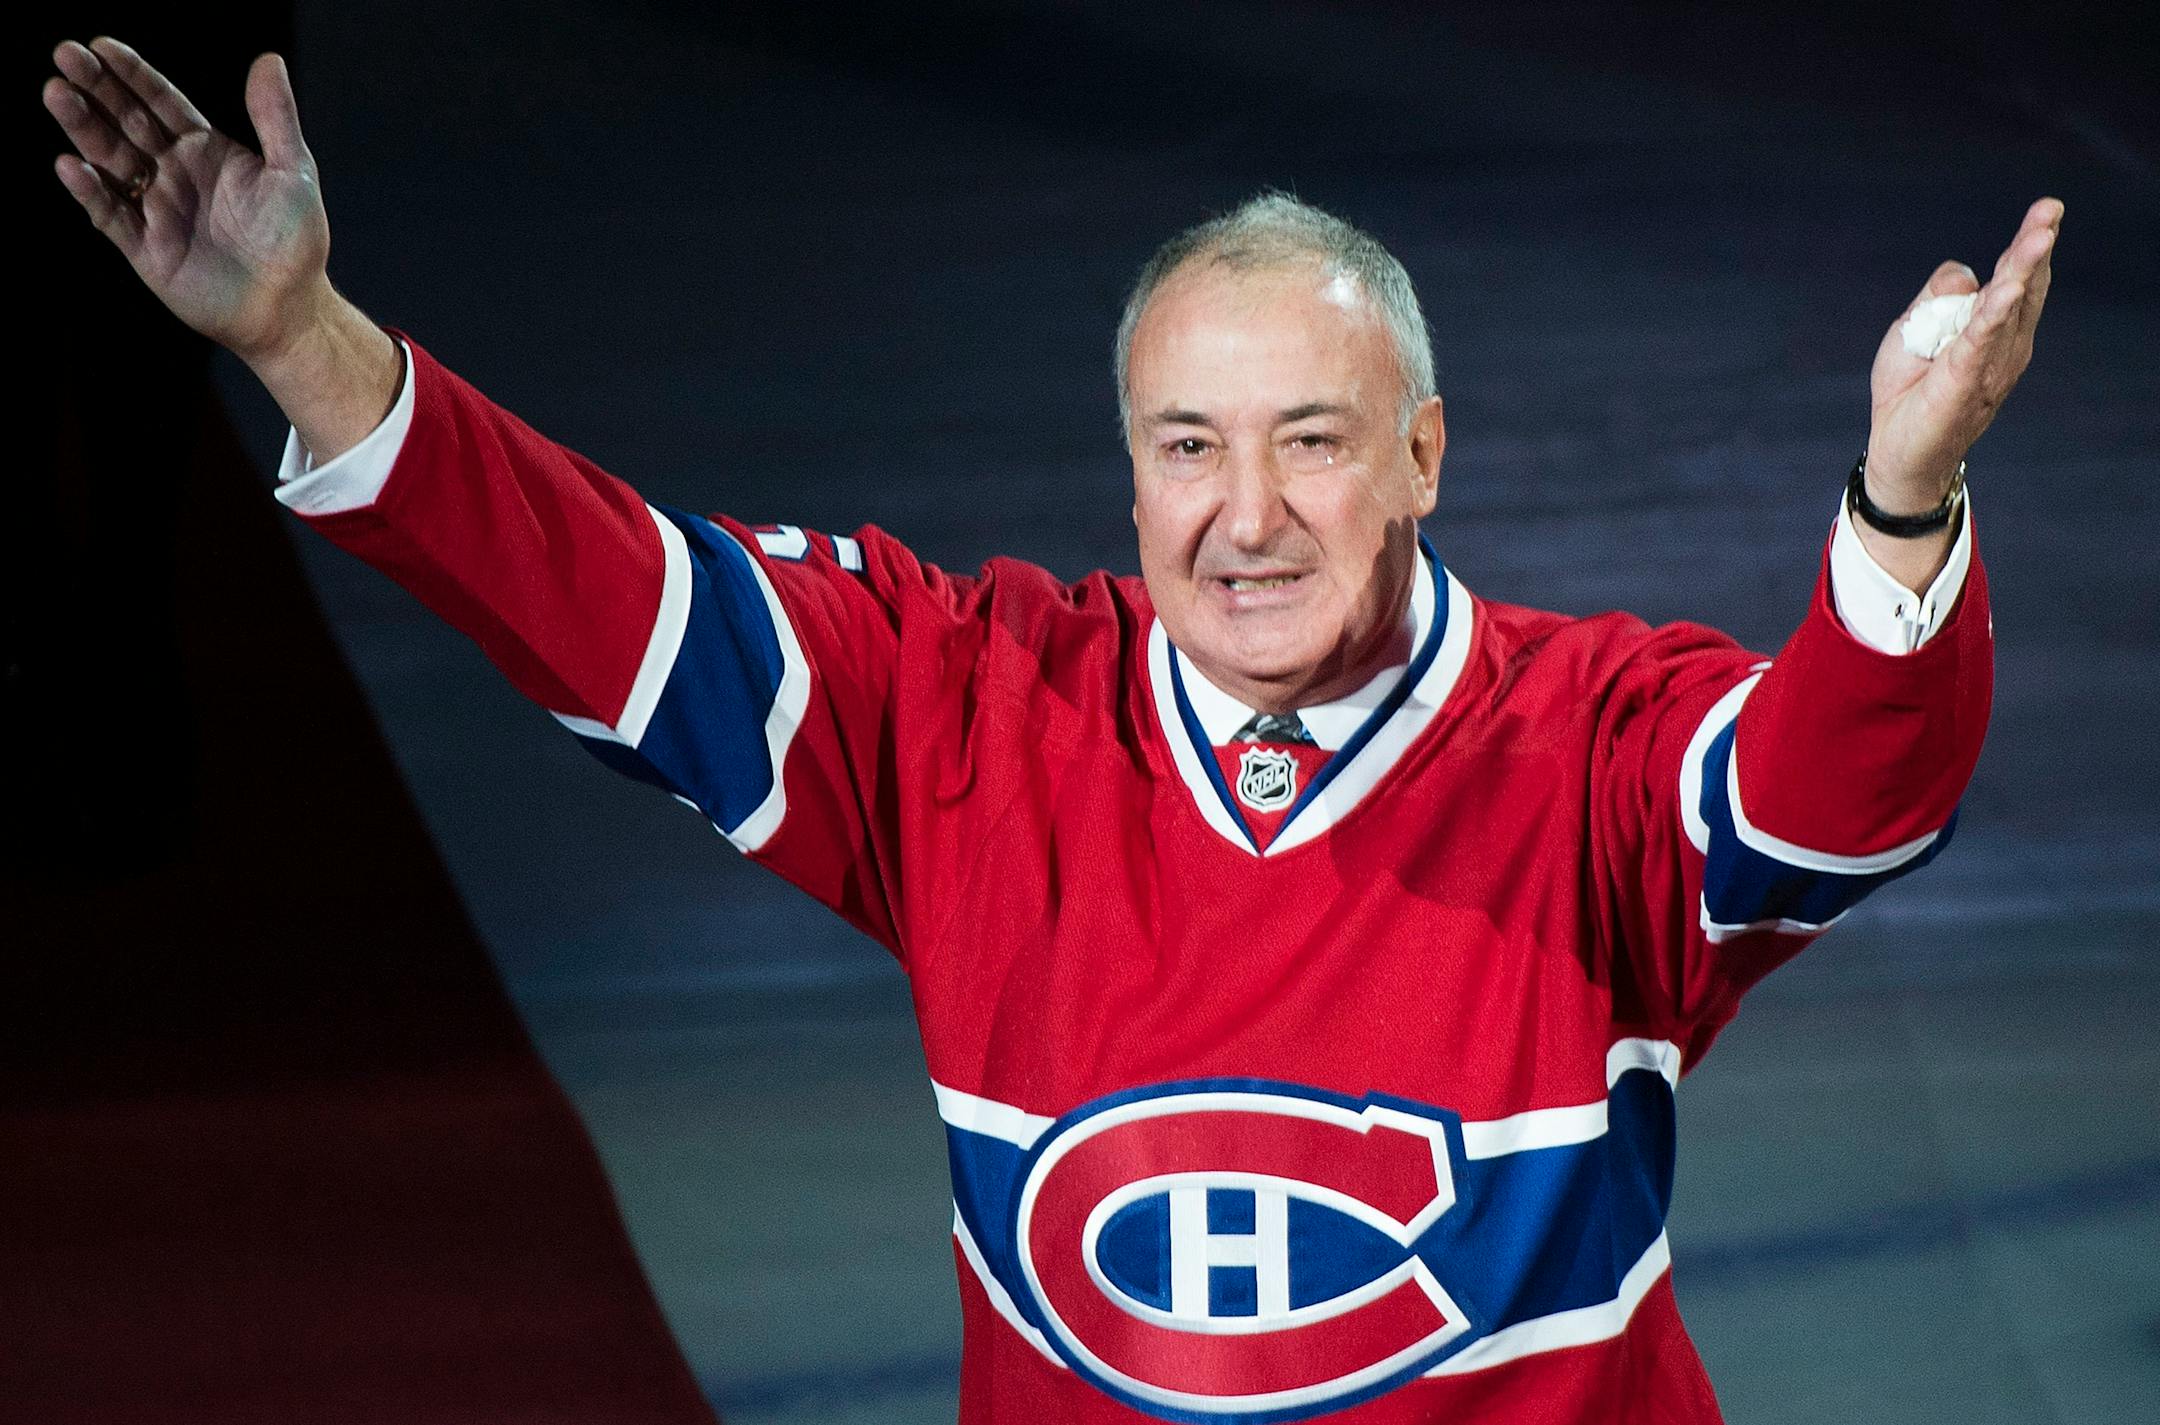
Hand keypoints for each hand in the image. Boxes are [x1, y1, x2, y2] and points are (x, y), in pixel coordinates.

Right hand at [44, 38, 332, 364]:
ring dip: (83, 128)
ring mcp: (156, 209)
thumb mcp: (292, 173)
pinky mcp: (145, 248)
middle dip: (96, 90)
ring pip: (109, 161)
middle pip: (126, 123)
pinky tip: (72, 165)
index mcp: (204, 150)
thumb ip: (276, 118)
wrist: (289, 307)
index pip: (160, 102)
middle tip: (65, 56)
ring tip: (57, 93)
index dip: (131, 75)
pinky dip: (91, 191)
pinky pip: (111, 215)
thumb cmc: (296, 240)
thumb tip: (269, 59)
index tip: (101, 46)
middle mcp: (173, 174)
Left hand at [1864, 197, 2061, 512]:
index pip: (2016, 278)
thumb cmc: (1910, 391)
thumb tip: (1966, 272)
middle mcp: (2005, 345)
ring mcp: (1991, 364)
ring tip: (2039, 234)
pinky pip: (1982, 340)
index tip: (2048, 209)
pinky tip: (2010, 286)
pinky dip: (1996, 311)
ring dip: (2023, 269)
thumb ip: (1940, 295)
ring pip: (2009, 307)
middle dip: (2036, 246)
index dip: (2030, 244)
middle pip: (2023, 285)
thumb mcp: (1916, 328)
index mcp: (1996, 330)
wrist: (1898, 450)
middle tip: (2052, 208)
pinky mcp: (1967, 381)